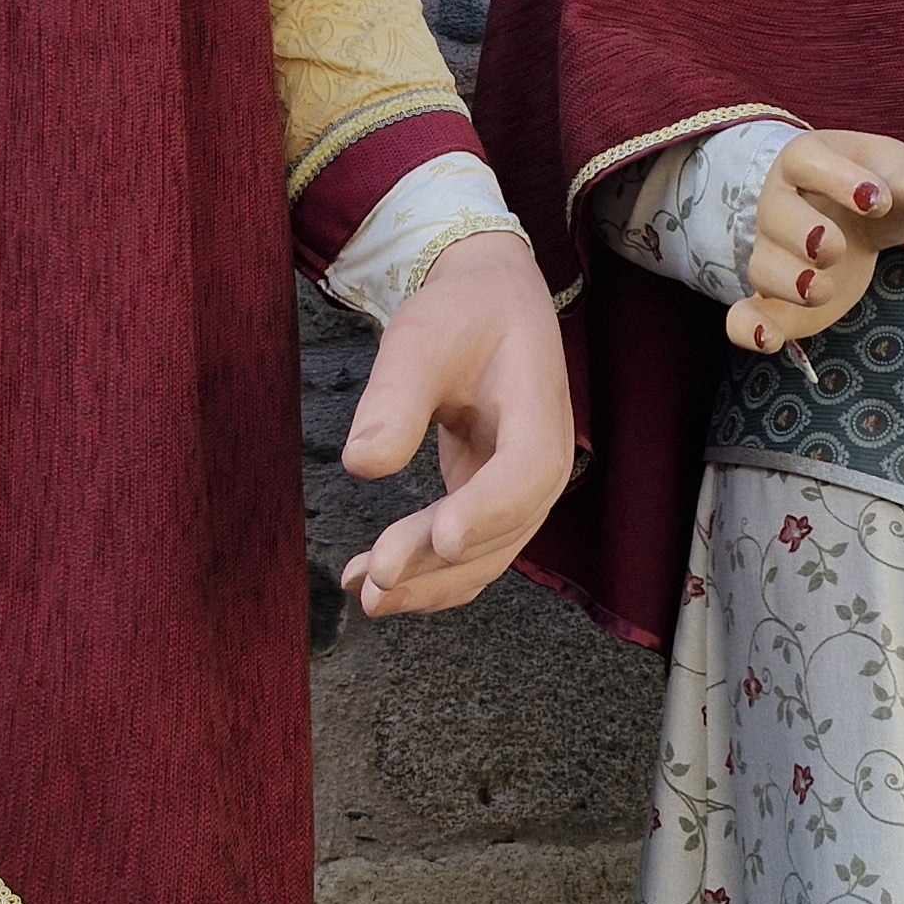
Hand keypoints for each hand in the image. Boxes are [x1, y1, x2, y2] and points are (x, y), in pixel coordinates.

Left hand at [336, 229, 575, 619]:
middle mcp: (542, 464)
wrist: (491, 308)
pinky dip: (426, 579)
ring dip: (428, 585)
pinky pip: (467, 556)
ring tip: (365, 594)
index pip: (526, 472)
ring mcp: (519, 492)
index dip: (488, 510)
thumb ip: (396, 397)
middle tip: (378, 576)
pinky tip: (373, 586)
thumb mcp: (424, 336)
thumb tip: (361, 465)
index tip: (441, 537)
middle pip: (502, 530)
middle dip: (439, 563)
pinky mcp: (489, 506)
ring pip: (484, 557)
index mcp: (540, 410)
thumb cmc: (462, 316)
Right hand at [724, 131, 903, 354]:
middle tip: (836, 248)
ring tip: (822, 291)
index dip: (836, 179)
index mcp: (808, 161)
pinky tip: (768, 339)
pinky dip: (748, 328)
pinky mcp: (777, 298)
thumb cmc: (883, 185)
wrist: (864, 217)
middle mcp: (780, 203)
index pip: (806, 161)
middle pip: (775, 213)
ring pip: (763, 266)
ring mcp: (774, 252)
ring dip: (789, 282)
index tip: (878, 200)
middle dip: (802, 234)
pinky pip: (745, 314)